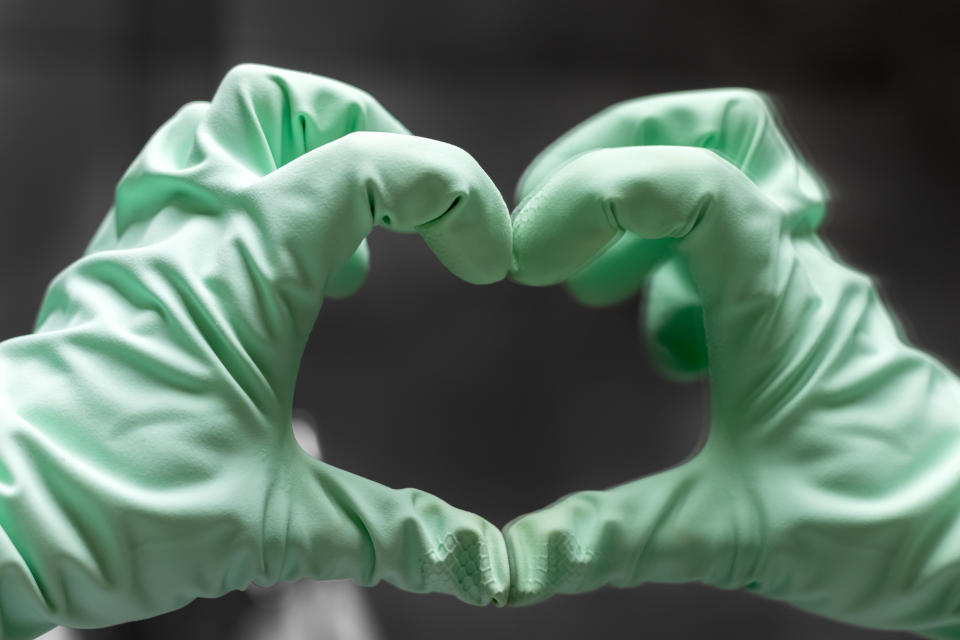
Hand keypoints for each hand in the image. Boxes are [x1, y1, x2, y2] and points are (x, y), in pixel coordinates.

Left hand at [0, 64, 510, 638]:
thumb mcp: (276, 522)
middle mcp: (194, 224)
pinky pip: (190, 170)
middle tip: (416, 208)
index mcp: (247, 264)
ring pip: (228, 122)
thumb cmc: (119, 508)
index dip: (455, 194)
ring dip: (307, 153)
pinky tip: (277, 267)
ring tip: (348, 236)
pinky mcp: (126, 258)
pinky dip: (254, 188)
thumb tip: (485, 565)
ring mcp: (149, 232)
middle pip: (289, 103)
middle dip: (375, 135)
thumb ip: (395, 532)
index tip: (486, 264)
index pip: (371, 165)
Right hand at [505, 88, 959, 636]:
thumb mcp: (730, 535)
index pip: (690, 181)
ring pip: (720, 170)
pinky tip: (665, 346)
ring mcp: (797, 277)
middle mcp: (791, 266)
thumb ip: (612, 540)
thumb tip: (511, 568)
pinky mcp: (795, 303)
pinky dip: (668, 263)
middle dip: (612, 148)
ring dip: (633, 206)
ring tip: (584, 288)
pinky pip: (726, 240)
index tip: (530, 263)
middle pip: (716, 127)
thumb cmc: (876, 527)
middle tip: (545, 214)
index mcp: (774, 300)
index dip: (594, 193)